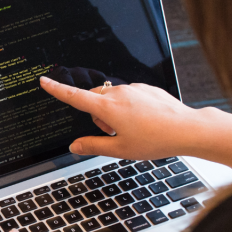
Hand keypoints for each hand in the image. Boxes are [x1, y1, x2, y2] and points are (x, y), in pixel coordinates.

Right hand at [40, 76, 231, 175]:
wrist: (187, 129)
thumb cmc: (155, 140)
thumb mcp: (120, 150)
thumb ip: (93, 146)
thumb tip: (75, 146)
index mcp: (107, 108)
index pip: (74, 97)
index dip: (57, 90)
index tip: (44, 81)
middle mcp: (118, 93)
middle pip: (94, 100)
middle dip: (97, 115)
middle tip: (114, 134)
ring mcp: (134, 89)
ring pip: (112, 98)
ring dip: (114, 112)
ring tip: (134, 130)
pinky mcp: (146, 88)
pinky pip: (129, 96)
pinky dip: (130, 108)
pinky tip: (145, 122)